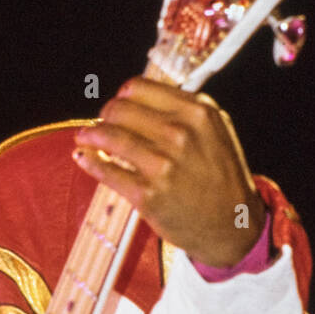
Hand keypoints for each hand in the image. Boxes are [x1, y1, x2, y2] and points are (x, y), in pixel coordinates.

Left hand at [73, 77, 265, 267]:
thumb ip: (183, 111)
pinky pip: (107, 171)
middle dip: (105, 115)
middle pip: (121, 110)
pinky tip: (83, 157)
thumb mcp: (215, 131)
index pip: (140, 88)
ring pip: (110, 137)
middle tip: (99, 123)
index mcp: (198, 112)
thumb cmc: (221, 177)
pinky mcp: (147, 195)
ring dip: (90, 135)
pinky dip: (90, 161)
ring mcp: (163, 165)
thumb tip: (139, 97)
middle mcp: (181, 134)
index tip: (117, 105)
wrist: (231, 225)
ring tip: (83, 137)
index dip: (122, 96)